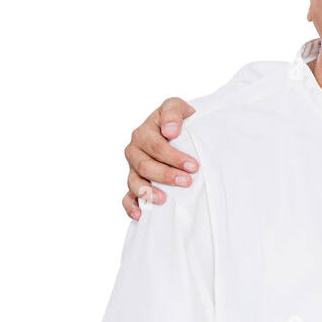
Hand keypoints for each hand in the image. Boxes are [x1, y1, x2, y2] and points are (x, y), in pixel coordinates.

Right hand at [122, 97, 197, 219]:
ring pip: (134, 182)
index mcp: (144, 132)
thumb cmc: (180, 120)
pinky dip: (131, 206)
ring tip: (164, 199)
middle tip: (187, 182)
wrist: (181, 130)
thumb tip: (170, 131)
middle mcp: (135, 150)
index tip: (193, 166)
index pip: (156, 147)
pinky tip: (140, 215)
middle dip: (166, 175)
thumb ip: (172, 113)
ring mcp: (133, 168)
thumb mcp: (177, 107)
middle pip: (145, 166)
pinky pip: (127, 197)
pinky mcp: (135, 182)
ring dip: (148, 192)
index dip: (174, 157)